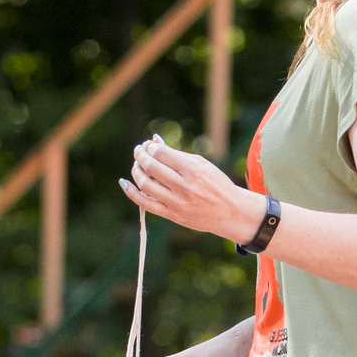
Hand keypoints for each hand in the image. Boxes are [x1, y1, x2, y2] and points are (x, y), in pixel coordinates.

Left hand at [122, 137, 266, 243]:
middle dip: (141, 155)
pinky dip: (131, 192)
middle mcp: (184, 187)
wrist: (231, 213)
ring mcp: (176, 202)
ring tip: (137, 164)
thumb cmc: (217, 184)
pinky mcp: (171, 215)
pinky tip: (125, 182)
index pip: (162, 154)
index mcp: (193, 171)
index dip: (151, 147)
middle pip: (151, 167)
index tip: (150, 145)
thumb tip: (154, 141)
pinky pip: (145, 203)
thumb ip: (177, 155)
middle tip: (139, 150)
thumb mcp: (202, 165)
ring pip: (145, 184)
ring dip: (136, 170)